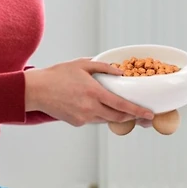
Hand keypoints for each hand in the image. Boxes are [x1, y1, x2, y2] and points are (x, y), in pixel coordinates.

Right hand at [24, 59, 154, 127]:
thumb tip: (120, 72)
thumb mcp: (82, 64)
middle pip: (118, 117)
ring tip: (118, 106)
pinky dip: (99, 114)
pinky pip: (94, 119)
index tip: (150, 115)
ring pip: (106, 119)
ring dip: (115, 114)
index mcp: (94, 93)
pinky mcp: (77, 123)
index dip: (138, 111)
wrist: (36, 90)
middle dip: (132, 116)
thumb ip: (103, 67)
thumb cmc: (58, 74)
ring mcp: (83, 118)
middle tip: (142, 114)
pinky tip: (92, 104)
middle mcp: (90, 108)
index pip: (122, 105)